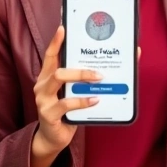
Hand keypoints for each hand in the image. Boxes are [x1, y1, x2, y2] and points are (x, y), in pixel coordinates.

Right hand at [30, 26, 101, 157]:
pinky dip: (82, 101)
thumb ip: (88, 80)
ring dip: (81, 77)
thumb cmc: (68, 111)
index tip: (64, 28)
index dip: (57, 41)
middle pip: (57, 67)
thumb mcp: (75, 93)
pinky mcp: (48, 114)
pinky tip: (95, 100)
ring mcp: (43, 99)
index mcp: (48, 76)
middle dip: (80, 67)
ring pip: (58, 79)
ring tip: (99, 79)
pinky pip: (66, 104)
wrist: (53, 138)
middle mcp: (42, 85)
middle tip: (99, 71)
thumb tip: (124, 60)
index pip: (50, 55)